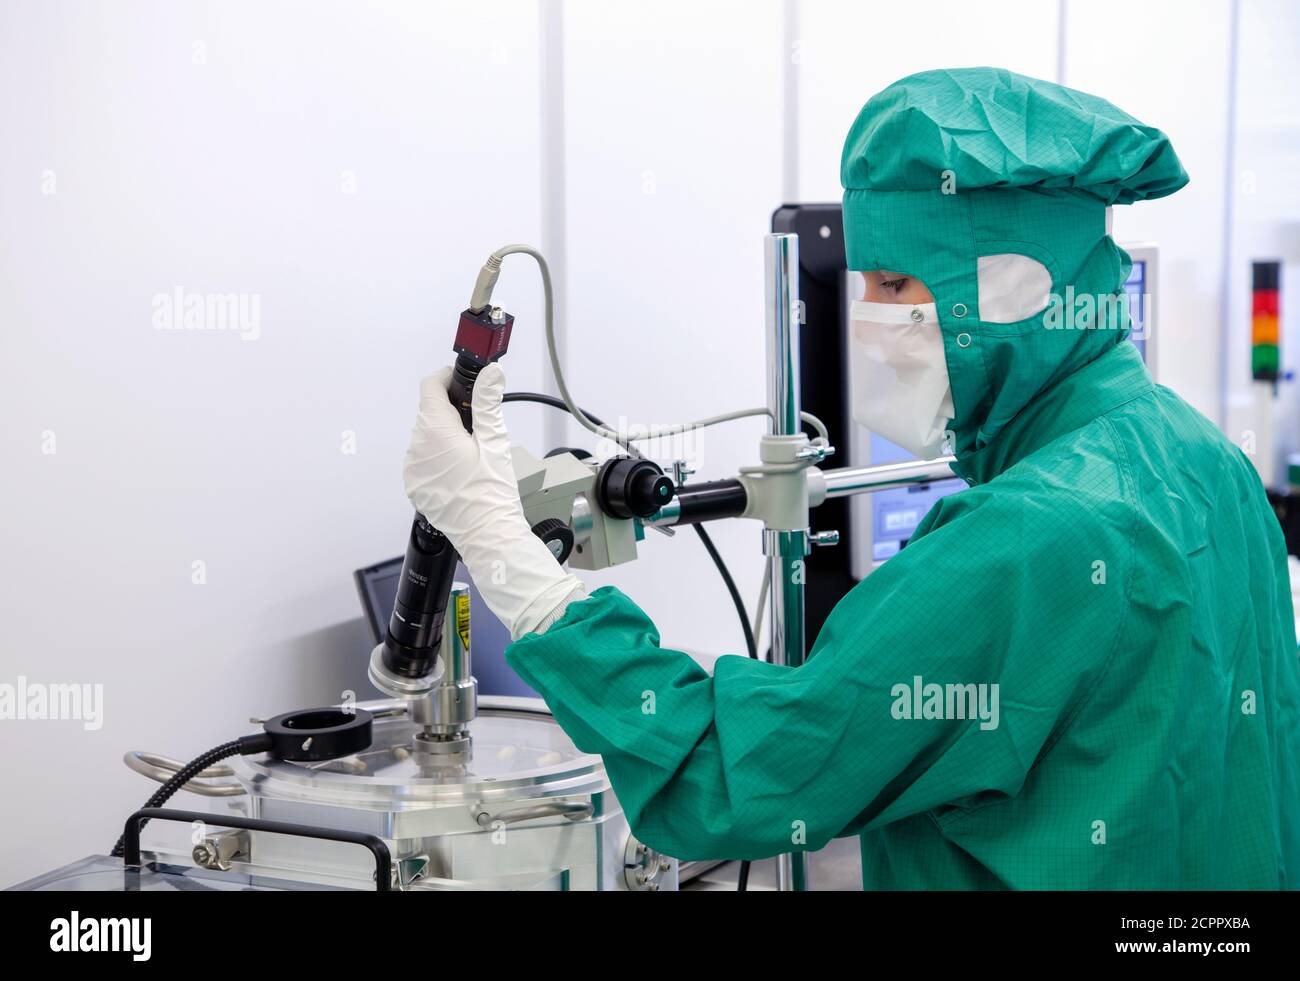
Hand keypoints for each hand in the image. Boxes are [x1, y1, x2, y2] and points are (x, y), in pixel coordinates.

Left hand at [403, 363, 585, 638]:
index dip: (445, 379)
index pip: (430, 387)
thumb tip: (490, 373)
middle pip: (428, 414)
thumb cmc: (493, 490)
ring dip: (442, 436)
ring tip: (470, 453)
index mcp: (435, 431)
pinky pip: (421, 460)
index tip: (461, 382)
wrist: (487, 535)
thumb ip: (488, 403)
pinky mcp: (413, 485)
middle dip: (450, 412)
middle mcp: (416, 447)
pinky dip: (436, 458)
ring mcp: (412, 469)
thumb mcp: (495, 441)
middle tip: (477, 424)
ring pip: (424, 437)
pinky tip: (458, 471)